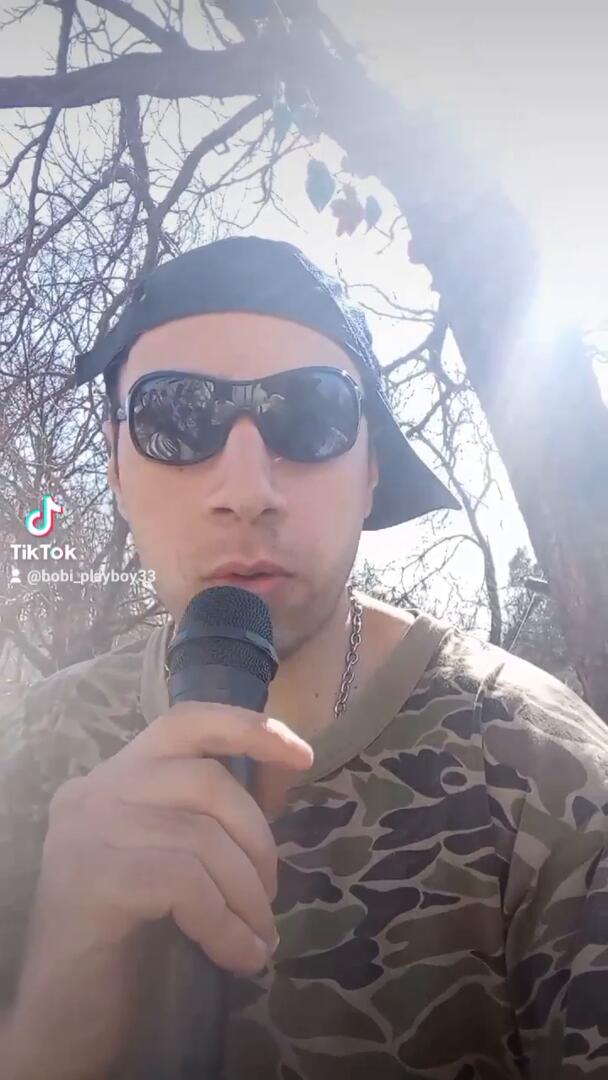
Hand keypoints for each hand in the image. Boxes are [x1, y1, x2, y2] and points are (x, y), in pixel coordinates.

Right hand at [37, 702, 312, 975]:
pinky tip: (238, 958)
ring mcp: (85, 831)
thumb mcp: (169, 862)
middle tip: (270, 897)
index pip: (187, 721)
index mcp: (114, 777)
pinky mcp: (90, 879)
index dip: (249, 729)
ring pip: (202, 837)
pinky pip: (186, 885)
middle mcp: (93, 790)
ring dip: (248, 895)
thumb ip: (206, 819)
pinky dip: (226, 925)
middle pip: (207, 780)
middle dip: (259, 840)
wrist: (62, 1020)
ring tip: (258, 938)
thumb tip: (280, 780)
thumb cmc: (127, 939)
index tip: (302, 755)